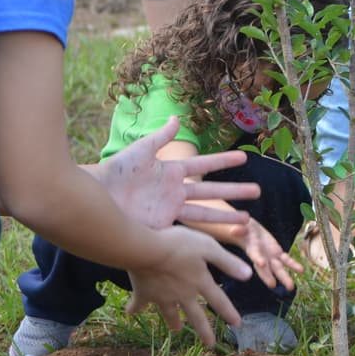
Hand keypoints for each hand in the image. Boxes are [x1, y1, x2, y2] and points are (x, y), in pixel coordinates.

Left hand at [96, 117, 261, 228]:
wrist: (96, 196)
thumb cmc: (115, 171)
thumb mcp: (141, 151)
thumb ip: (161, 137)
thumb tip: (176, 118)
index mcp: (172, 172)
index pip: (204, 164)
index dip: (223, 160)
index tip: (245, 156)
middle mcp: (175, 192)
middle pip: (212, 191)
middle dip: (234, 191)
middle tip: (258, 192)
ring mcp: (171, 210)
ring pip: (206, 213)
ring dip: (226, 215)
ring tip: (248, 219)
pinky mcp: (164, 227)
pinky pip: (189, 230)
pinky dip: (206, 234)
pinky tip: (221, 237)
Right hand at [125, 225, 251, 344]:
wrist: (146, 249)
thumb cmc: (179, 244)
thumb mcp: (209, 247)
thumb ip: (227, 262)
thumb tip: (249, 276)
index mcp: (199, 282)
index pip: (218, 300)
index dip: (229, 312)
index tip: (237, 324)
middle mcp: (182, 294)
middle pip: (196, 317)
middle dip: (204, 332)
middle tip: (210, 346)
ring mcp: (162, 296)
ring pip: (170, 314)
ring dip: (174, 322)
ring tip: (176, 330)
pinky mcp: (144, 293)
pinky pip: (139, 304)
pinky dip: (135, 308)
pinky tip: (130, 313)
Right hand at [235, 217, 303, 291]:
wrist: (249, 231)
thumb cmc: (243, 229)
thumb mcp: (240, 228)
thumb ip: (239, 230)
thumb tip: (234, 230)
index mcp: (251, 250)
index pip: (254, 255)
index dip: (258, 258)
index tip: (261, 263)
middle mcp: (260, 257)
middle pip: (265, 268)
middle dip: (269, 276)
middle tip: (272, 285)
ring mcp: (269, 257)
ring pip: (278, 268)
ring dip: (284, 277)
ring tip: (291, 287)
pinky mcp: (277, 253)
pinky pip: (286, 260)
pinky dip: (293, 265)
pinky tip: (301, 271)